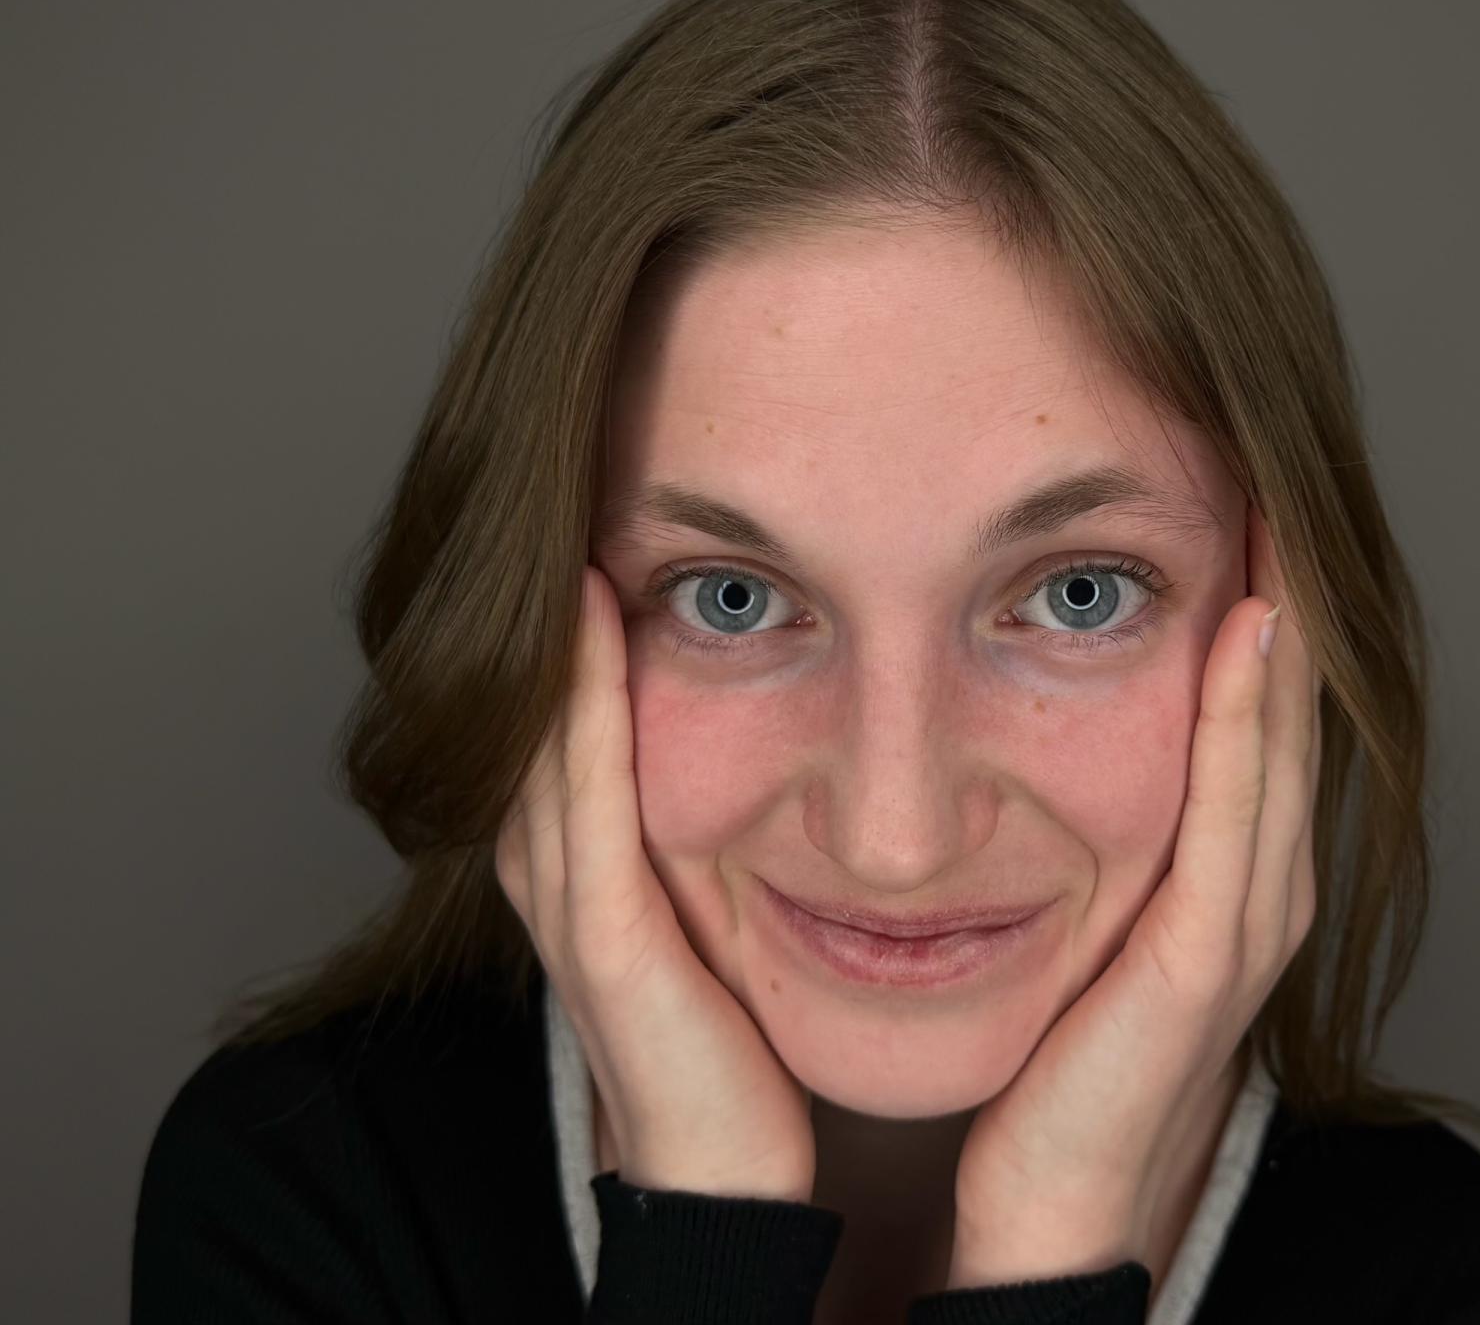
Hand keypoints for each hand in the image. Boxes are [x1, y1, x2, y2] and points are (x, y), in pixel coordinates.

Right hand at [495, 564, 817, 1202]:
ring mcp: (567, 897)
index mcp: (576, 855)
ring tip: (571, 520)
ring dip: (555, 629)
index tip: (603, 511)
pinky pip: (586, 793)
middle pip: (533, 706)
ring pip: (546, 731)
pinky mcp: (604, 933)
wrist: (725, 1164)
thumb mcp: (709, 899)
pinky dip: (584, 702)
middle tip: (570, 487)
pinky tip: (595, 618)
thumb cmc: (730, 1033)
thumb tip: (774, 732)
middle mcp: (552, 864)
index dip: (570, 615)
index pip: (560, 708)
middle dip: (547, 604)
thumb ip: (708, 820)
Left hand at [947, 502, 1321, 1285]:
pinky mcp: (1209, 961)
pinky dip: (1249, 714)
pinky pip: (1237, 813)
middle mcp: (1255, 881)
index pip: (1248, 706)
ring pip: (1278, 739)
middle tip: (1268, 459)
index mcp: (1222, 867)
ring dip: (1285, 619)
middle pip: (1284, 705)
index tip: (1230, 487)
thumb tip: (1012, 725)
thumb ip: (1073, 822)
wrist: (1051, 1198)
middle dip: (1286, 582)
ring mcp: (1247, 919)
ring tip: (1277, 504)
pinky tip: (1250, 625)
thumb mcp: (1074, 910)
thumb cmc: (1052, 1058)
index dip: (1254, 595)